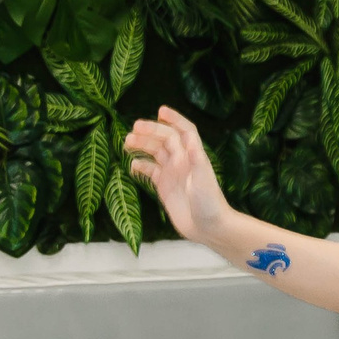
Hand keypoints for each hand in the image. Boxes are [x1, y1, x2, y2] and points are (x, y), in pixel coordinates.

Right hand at [125, 106, 229, 241]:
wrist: (209, 228)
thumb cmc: (210, 203)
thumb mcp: (204, 179)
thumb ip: (196, 159)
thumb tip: (188, 139)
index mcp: (193, 156)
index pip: (184, 131)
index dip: (174, 119)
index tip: (160, 110)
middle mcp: (182, 161)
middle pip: (165, 139)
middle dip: (150, 131)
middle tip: (133, 128)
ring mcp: (173, 173)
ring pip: (155, 152)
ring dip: (142, 145)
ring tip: (127, 142)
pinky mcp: (164, 187)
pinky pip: (150, 171)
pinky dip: (140, 166)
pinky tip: (132, 164)